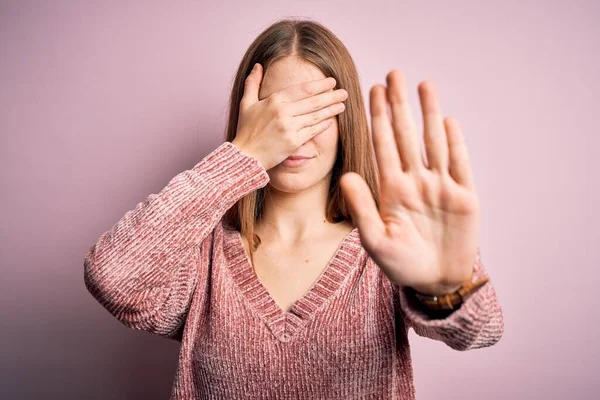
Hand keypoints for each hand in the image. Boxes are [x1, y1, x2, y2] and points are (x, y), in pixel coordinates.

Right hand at [232, 63, 347, 170]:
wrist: (245, 156)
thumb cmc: (246, 131)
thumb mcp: (246, 104)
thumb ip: (252, 83)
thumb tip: (258, 66)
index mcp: (274, 100)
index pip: (303, 89)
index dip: (320, 85)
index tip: (332, 82)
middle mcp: (283, 112)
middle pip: (313, 101)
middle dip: (331, 96)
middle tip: (344, 92)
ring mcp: (289, 127)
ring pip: (316, 115)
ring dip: (331, 109)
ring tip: (342, 105)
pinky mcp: (294, 142)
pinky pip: (313, 131)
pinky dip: (323, 124)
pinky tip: (331, 120)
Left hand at [339, 70, 480, 295]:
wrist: (434, 281)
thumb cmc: (401, 264)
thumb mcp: (376, 239)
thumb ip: (362, 208)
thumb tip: (346, 176)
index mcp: (391, 188)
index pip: (382, 145)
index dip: (377, 118)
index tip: (372, 91)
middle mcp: (414, 180)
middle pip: (405, 135)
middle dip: (399, 105)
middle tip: (394, 74)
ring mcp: (440, 185)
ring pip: (433, 142)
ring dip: (428, 114)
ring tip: (423, 85)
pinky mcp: (464, 196)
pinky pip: (459, 163)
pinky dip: (454, 143)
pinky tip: (446, 120)